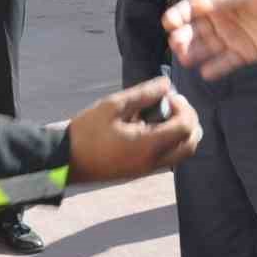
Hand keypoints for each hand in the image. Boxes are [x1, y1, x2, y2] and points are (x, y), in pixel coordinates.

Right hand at [64, 77, 201, 182]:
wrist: (65, 161)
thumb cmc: (86, 131)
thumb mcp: (113, 106)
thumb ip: (143, 94)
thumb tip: (167, 84)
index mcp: (148, 146)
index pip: (185, 127)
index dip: (184, 107)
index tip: (169, 96)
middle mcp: (153, 162)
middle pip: (191, 144)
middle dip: (189, 121)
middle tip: (173, 104)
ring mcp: (147, 170)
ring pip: (181, 153)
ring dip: (181, 132)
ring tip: (161, 114)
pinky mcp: (140, 172)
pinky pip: (168, 157)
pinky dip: (170, 141)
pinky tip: (149, 126)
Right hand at [162, 0, 256, 78]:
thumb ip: (223, 0)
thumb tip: (196, 5)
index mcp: (220, 4)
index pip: (193, 10)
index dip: (179, 15)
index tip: (168, 22)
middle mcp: (222, 22)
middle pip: (196, 31)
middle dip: (183, 37)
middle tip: (177, 44)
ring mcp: (232, 40)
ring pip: (206, 49)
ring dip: (194, 53)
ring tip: (185, 58)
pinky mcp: (244, 55)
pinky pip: (225, 64)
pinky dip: (215, 69)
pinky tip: (205, 72)